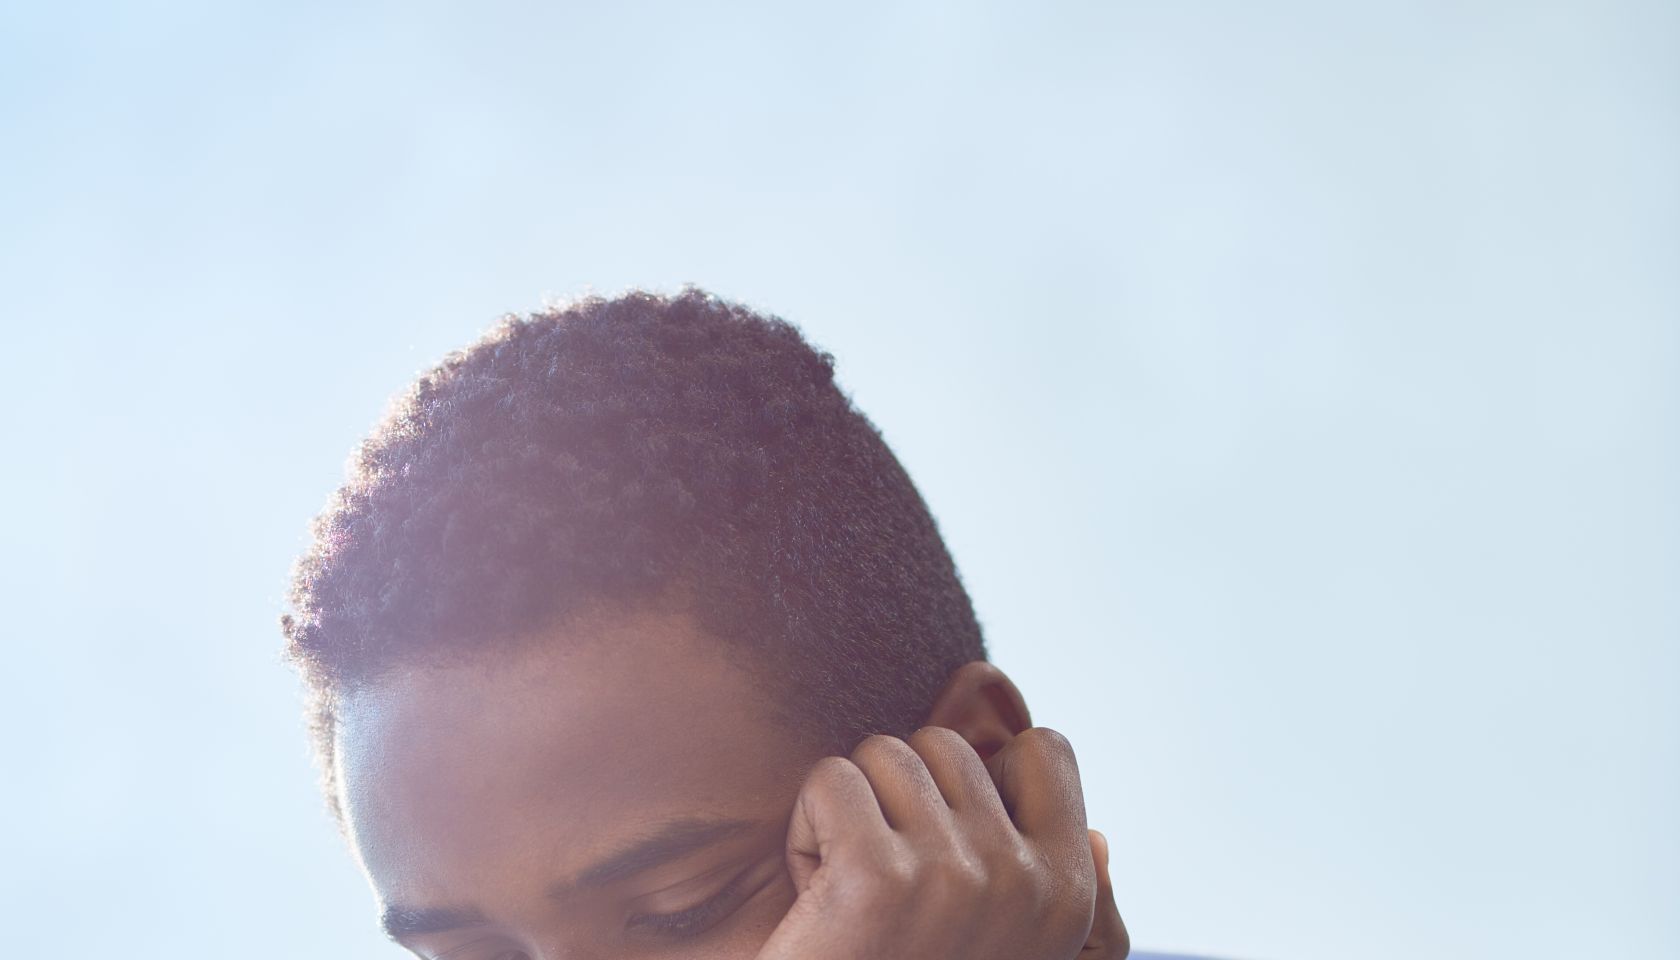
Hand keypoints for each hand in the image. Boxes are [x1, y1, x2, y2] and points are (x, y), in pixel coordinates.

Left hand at [755, 725, 1127, 959]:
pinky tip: (816, 897)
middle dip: (903, 798)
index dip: (982, 778)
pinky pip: (831, 780)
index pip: (1044, 752)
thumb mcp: (1019, 957)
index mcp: (1068, 894)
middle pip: (946, 745)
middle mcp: (1021, 880)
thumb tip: (1099, 838)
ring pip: (885, 754)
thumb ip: (1061, 895)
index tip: (946, 841)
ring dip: (851, 813)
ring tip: (852, 892)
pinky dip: (804, 831)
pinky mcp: (873, 873)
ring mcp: (951, 875)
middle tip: (889, 886)